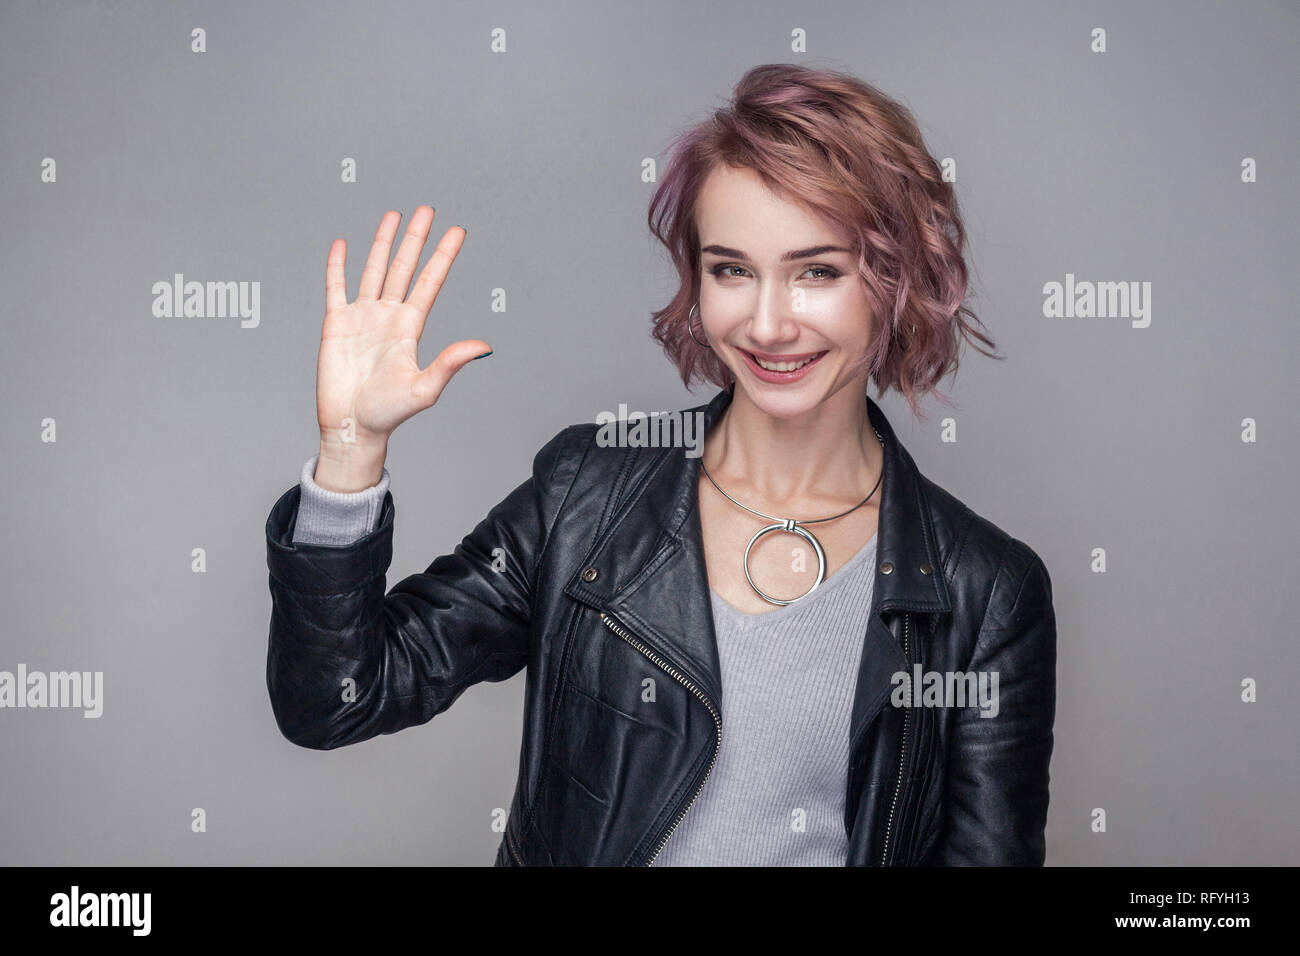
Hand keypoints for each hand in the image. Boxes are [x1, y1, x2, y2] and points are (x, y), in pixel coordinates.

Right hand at [315, 206, 487, 452]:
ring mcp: (362, 317)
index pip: (430, 282)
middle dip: (415, 238)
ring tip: (392, 215)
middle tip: (427, 209)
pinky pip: (336, 287)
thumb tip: (484, 346)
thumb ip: (450, 363)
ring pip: (374, 270)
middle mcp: (388, 316)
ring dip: (382, 242)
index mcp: (410, 328)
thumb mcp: (425, 388)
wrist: (352, 426)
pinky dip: (337, 265)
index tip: (457, 231)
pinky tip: (342, 243)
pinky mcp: (335, 324)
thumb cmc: (388, 413)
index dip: (443, 256)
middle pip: (404, 267)